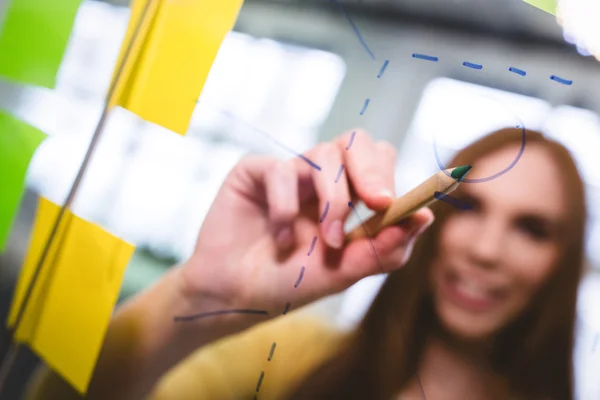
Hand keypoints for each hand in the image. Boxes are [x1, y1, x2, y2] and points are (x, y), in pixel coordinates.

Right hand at [179, 129, 433, 317]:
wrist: (235, 296)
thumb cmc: (288, 283)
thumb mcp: (343, 273)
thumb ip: (382, 248)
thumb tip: (425, 217)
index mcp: (345, 197)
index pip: (378, 163)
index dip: (391, 176)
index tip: (395, 205)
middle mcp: (319, 179)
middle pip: (356, 141)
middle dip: (371, 169)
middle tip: (377, 202)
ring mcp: (288, 173)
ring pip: (324, 154)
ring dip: (333, 200)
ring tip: (327, 241)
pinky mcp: (255, 172)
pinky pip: (280, 170)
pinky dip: (286, 207)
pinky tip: (280, 238)